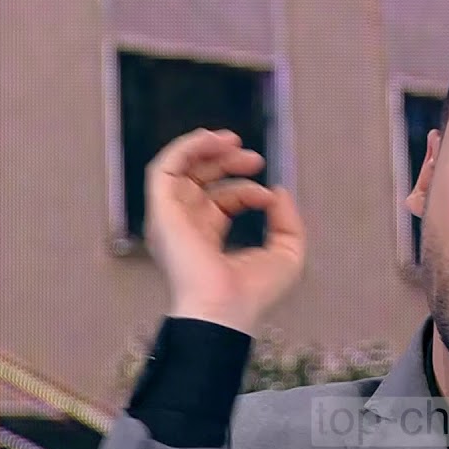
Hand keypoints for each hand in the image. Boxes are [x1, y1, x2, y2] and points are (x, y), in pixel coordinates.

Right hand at [143, 128, 305, 335]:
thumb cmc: (252, 291)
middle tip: (254, 158)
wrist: (225, 308)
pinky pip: (164, 167)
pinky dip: (186, 147)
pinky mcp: (161, 209)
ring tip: (231, 140)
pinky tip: (210, 140)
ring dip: (204, 148)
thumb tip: (277, 192)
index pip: (223, 201)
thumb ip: (287, 221)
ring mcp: (171, 216)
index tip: (269, 196)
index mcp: (207, 237)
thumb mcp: (287, 252)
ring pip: (179, 168)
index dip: (247, 191)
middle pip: (199, 179)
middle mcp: (185, 225)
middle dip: (227, 161)